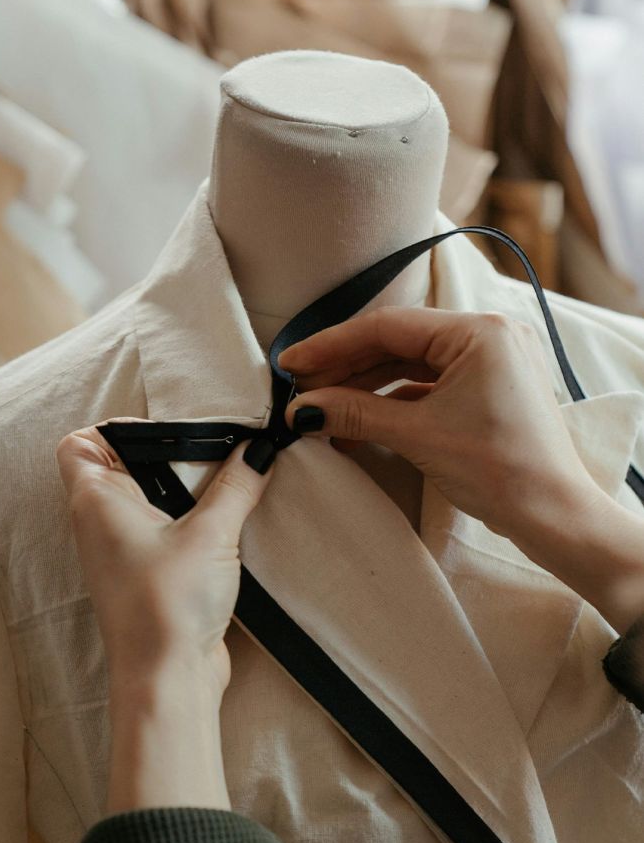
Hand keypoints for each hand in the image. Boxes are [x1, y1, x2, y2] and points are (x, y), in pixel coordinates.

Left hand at [56, 420, 274, 705]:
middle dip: (167, 455)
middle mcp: (101, 523)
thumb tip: (260, 449)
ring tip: (229, 479)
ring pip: (149, 499)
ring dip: (185, 489)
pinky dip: (192, 519)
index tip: (166, 431)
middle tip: (214, 448)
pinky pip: (165, 530)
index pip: (79, 444)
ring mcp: (123, 551)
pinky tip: (230, 518)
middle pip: (123, 466)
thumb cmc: (167, 604)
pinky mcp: (149, 575)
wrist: (169, 679)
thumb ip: (236, 485)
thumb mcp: (210, 534)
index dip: (113, 428)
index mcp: (95, 501)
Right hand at [279, 306, 604, 541]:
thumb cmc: (501, 470)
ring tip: (321, 406)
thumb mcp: (417, 435)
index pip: (387, 326)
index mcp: (480, 331)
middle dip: (344, 367)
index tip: (291, 363)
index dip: (331, 345)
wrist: (553, 516)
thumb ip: (354, 413)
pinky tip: (357, 418)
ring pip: (410, 364)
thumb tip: (302, 410)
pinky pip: (427, 385)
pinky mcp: (488, 390)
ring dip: (364, 385)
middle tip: (299, 388)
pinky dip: (391, 401)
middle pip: (397, 342)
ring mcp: (491, 362)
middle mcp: (489, 335)